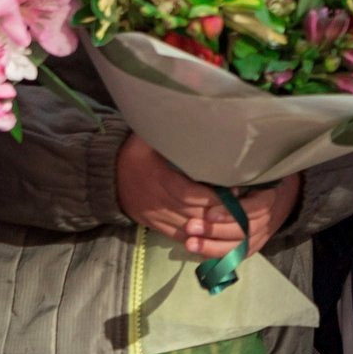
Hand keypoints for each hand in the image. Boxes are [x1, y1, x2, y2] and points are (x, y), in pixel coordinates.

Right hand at [117, 135, 298, 258]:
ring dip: (212, 228)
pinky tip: (219, 236)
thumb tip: (192, 114)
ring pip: (188, 228)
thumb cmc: (133, 153)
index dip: (213, 196)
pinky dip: (199, 239)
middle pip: (192, 213)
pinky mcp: (156, 226)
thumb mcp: (146, 137)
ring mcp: (156, 217)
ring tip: (238, 222)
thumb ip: (167, 130)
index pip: (188, 193)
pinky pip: (179, 237)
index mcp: (156, 178)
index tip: (236, 191)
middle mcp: (156, 201)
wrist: (106, 177)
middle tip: (246, 208)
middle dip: (220, 214)